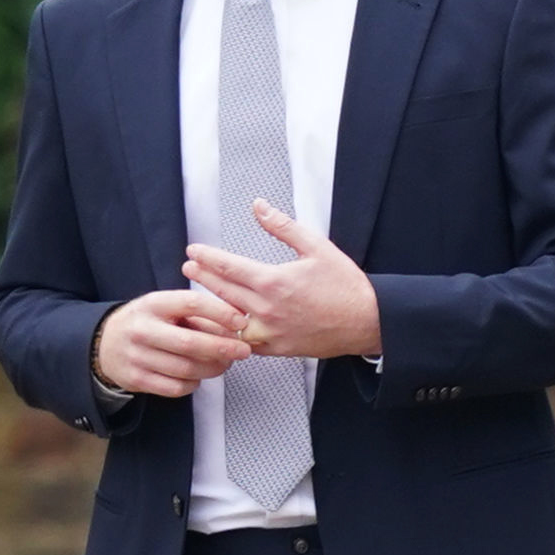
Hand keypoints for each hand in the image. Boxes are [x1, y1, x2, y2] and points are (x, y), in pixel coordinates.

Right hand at [92, 288, 251, 397]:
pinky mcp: (136, 380)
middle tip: (243, 351)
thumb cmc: (147, 323)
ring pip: (186, 369)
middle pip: (190, 343)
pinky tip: (198, 376)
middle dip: (223, 348)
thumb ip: (196, 315)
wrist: (104, 344)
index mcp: (153, 304)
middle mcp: (142, 330)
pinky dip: (193, 384)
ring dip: (212, 369)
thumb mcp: (165, 308)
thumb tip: (235, 326)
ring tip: (225, 364)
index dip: (220, 312)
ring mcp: (137, 357)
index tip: (241, 322)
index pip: (191, 304)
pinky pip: (175, 388)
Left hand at [184, 201, 382, 359]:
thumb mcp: (317, 247)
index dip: (207, 258)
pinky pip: (243, 342)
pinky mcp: (276, 348)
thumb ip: (283, 226)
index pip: (229, 268)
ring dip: (210, 306)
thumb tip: (259, 206)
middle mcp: (267, 309)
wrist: (366, 321)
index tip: (193, 250)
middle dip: (202, 277)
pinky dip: (229, 333)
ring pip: (228, 320)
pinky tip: (220, 325)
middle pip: (223, 292)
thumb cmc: (344, 285)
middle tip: (188, 266)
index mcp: (275, 282)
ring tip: (198, 294)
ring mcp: (269, 332)